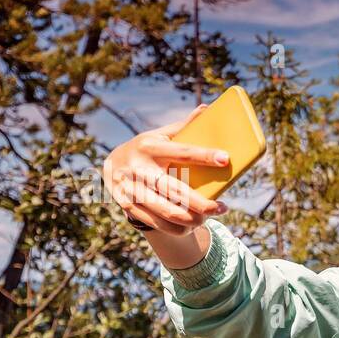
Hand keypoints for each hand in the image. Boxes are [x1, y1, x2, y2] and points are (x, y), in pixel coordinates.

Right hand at [102, 103, 229, 235]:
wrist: (113, 164)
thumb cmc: (148, 149)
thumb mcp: (161, 135)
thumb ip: (184, 127)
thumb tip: (207, 109)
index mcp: (149, 146)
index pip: (181, 151)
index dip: (203, 155)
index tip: (225, 159)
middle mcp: (137, 167)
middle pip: (174, 190)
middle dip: (201, 203)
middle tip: (223, 208)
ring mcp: (130, 188)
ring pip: (166, 211)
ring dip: (193, 219)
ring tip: (210, 217)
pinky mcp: (127, 205)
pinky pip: (157, 223)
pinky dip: (178, 228)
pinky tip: (193, 226)